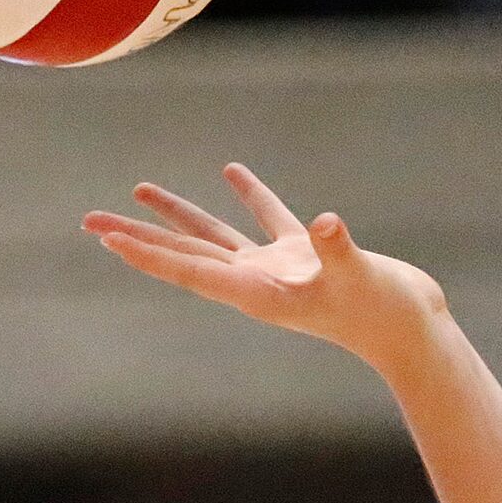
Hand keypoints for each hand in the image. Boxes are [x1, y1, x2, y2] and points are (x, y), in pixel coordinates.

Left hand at [84, 164, 446, 372]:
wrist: (413, 331)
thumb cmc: (386, 312)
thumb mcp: (361, 279)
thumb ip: (338, 252)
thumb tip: (327, 224)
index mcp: (256, 293)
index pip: (190, 270)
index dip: (147, 254)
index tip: (106, 239)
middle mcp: (255, 283)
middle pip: (184, 254)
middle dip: (137, 237)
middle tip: (88, 220)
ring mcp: (276, 269)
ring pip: (214, 235)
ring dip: (177, 215)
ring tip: (139, 190)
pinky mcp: (303, 255)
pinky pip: (266, 219)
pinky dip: (248, 195)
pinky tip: (231, 171)